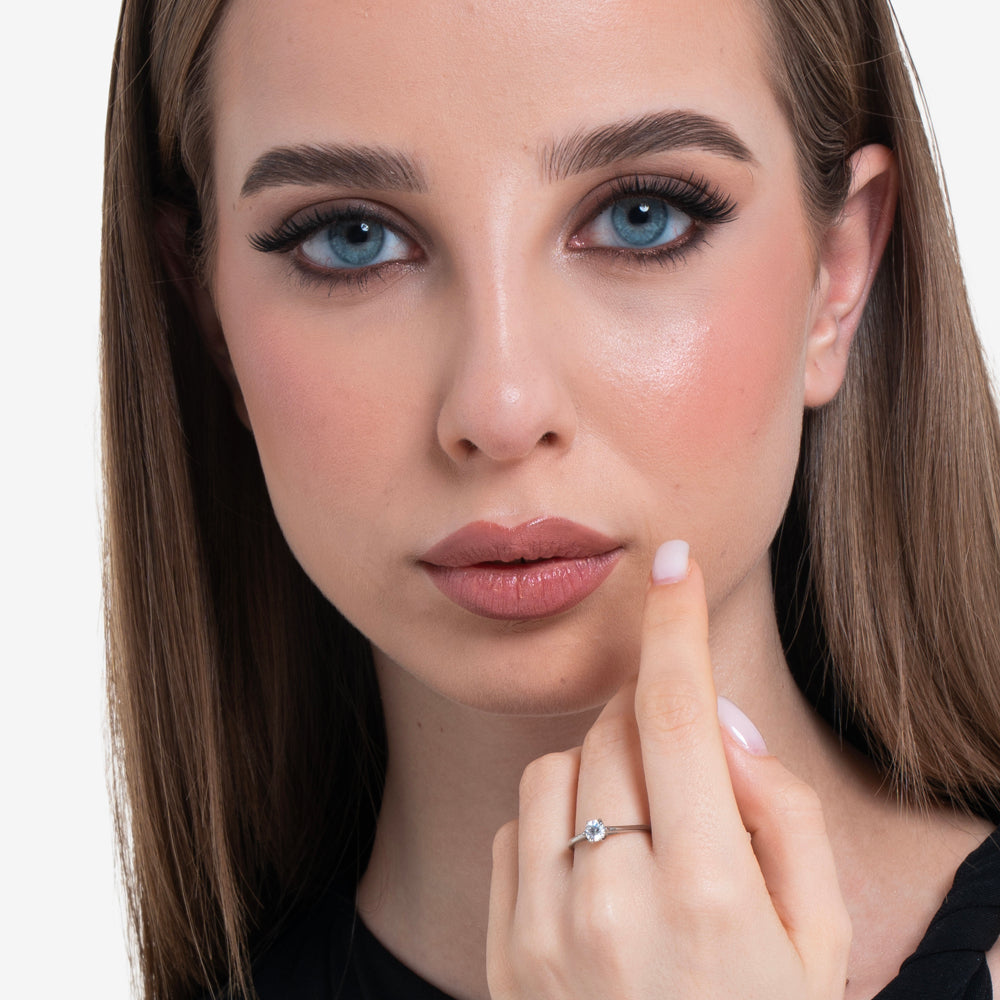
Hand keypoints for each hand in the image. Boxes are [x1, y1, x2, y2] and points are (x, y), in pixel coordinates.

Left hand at [487, 542, 850, 998]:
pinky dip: (559, 818)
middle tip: (687, 763)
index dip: (676, 624)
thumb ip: (778, 815)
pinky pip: (520, 825)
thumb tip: (717, 722)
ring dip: (604, 765)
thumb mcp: (817, 941)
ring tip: (644, 828)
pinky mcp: (501, 947)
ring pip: (558, 767)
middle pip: (616, 731)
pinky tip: (599, 869)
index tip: (672, 561)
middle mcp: (614, 903)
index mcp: (710, 896)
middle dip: (654, 717)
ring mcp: (544, 928)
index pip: (680, 714)